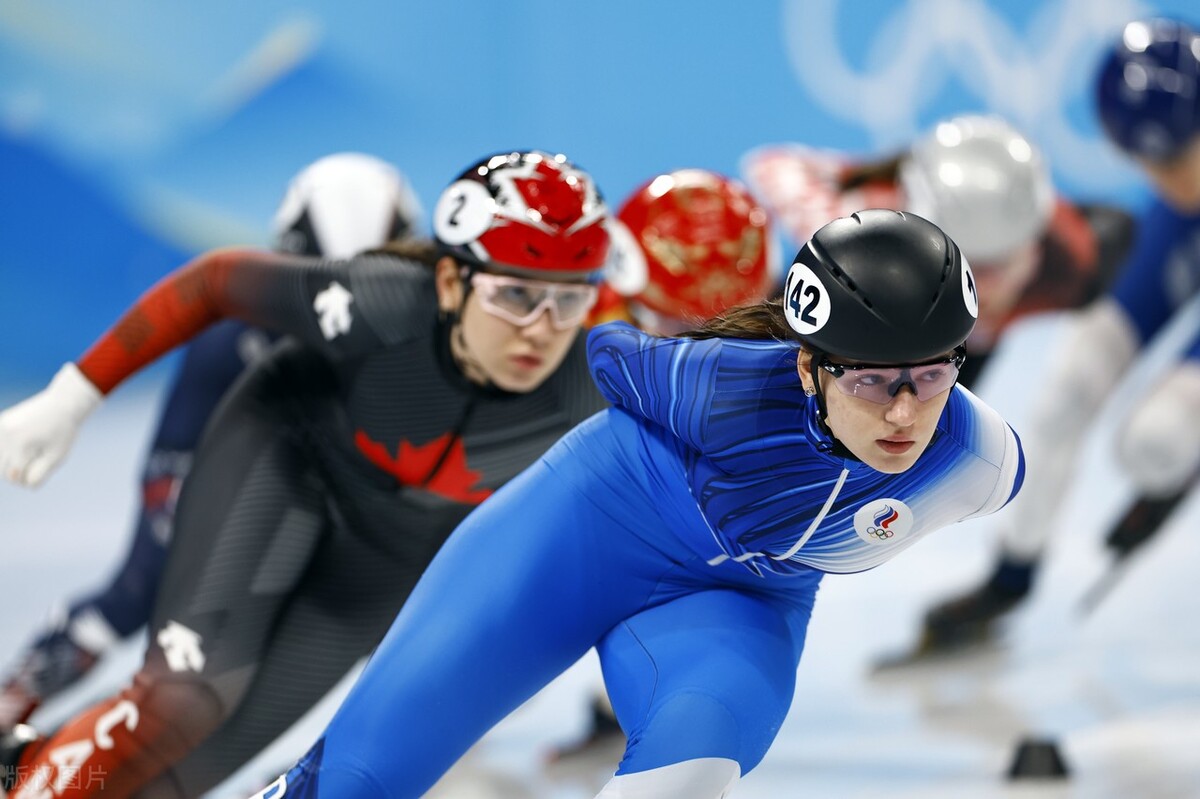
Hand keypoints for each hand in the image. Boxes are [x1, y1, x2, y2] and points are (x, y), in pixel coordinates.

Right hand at [0, 363, 101, 486]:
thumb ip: (38, 474)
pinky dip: (6, 450)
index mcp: (21, 443)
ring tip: (30, 453)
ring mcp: (0, 426)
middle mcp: (6, 433)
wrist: (62, 403)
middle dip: (18, 472)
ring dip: (10, 462)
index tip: (42, 469)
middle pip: (2, 470)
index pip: (15, 476)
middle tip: (37, 462)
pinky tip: (24, 444)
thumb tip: (19, 481)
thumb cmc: (63, 432)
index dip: (29, 479)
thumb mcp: (57, 457)